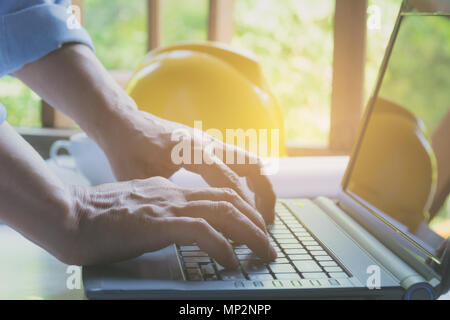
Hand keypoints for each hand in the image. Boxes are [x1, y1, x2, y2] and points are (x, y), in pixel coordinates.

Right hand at [67, 177, 276, 267]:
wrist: (71, 215)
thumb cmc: (98, 217)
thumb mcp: (137, 209)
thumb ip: (160, 214)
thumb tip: (178, 227)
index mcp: (170, 191)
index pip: (217, 196)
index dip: (242, 211)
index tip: (254, 229)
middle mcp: (175, 194)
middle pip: (230, 202)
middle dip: (256, 222)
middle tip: (269, 244)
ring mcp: (169, 206)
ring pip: (225, 213)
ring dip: (251, 234)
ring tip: (264, 254)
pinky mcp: (160, 223)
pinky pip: (203, 233)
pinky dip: (223, 247)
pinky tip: (231, 262)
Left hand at [99, 108, 276, 224]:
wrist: (125, 122)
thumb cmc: (127, 151)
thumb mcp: (140, 181)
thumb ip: (165, 201)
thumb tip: (184, 227)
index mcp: (191, 152)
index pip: (228, 182)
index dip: (241, 209)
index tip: (248, 232)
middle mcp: (207, 143)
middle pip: (252, 166)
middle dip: (264, 195)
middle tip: (266, 223)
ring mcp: (211, 141)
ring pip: (250, 161)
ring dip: (260, 186)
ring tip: (260, 213)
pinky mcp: (209, 144)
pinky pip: (239, 160)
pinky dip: (248, 180)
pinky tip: (243, 199)